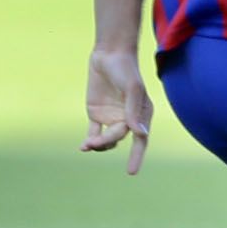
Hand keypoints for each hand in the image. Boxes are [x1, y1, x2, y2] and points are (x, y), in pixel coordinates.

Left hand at [82, 47, 154, 174]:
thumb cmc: (126, 70)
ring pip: (107, 139)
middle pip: (120, 138)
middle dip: (108, 142)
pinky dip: (89, 141)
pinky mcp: (97, 114)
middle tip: (95, 142)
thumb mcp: (132, 89)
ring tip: (88, 145)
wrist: (109, 55)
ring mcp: (112, 117)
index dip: (137, 156)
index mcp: (143, 114)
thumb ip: (134, 111)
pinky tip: (84, 147)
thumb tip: (139, 133)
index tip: (131, 172)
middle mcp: (128, 118)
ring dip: (99, 144)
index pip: (141, 139)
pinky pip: (94, 132)